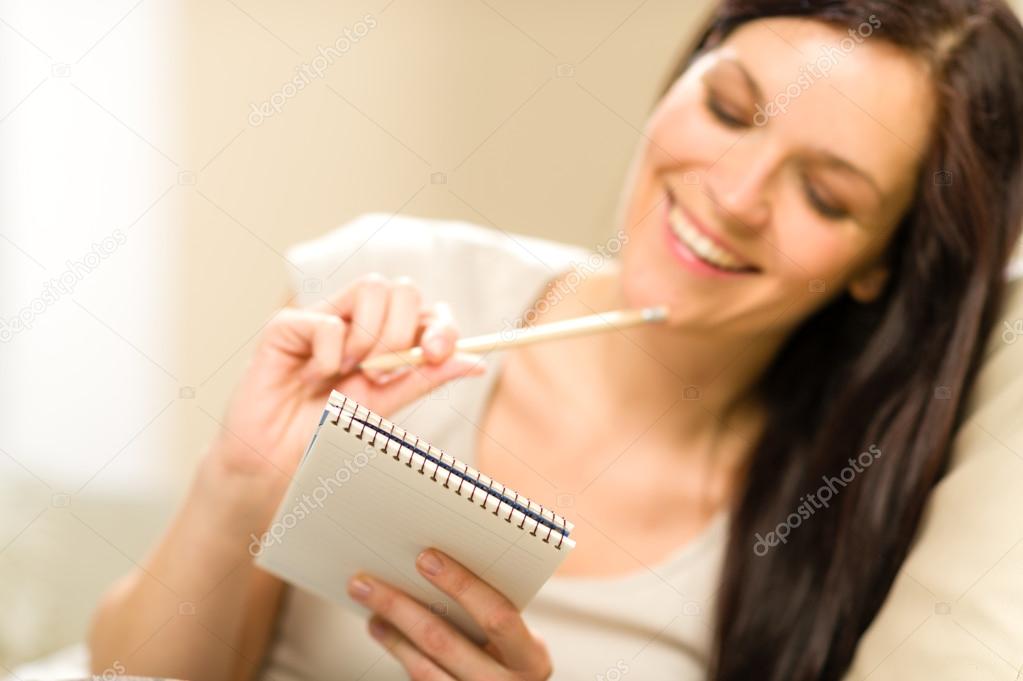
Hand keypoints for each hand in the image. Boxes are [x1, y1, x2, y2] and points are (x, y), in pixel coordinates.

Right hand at [212, 274, 486, 481]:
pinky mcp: (286, 327)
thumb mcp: (386, 407)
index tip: (438, 352)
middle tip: (383, 374)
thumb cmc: (326, 434)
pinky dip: (330, 354)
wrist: (277, 464)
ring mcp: (323, 319)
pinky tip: (314, 378)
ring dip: (372, 337)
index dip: (441, 325)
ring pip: (371, 288)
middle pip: (404, 290)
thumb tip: (477, 362)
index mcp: (386, 340)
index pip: (427, 312)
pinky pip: (325, 321)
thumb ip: (425, 379)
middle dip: (404, 332)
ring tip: (352, 374)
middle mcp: (357, 323)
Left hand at [348, 549, 552, 679]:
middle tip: (366, 580)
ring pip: (423, 669)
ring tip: (366, 601)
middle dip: (400, 606)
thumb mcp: (519, 637)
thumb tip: (433, 561)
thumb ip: (493, 609)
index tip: (425, 557)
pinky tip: (381, 628)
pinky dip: (397, 650)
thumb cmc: (516, 654)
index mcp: (532, 659)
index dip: (462, 585)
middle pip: (444, 643)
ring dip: (389, 632)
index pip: (498, 616)